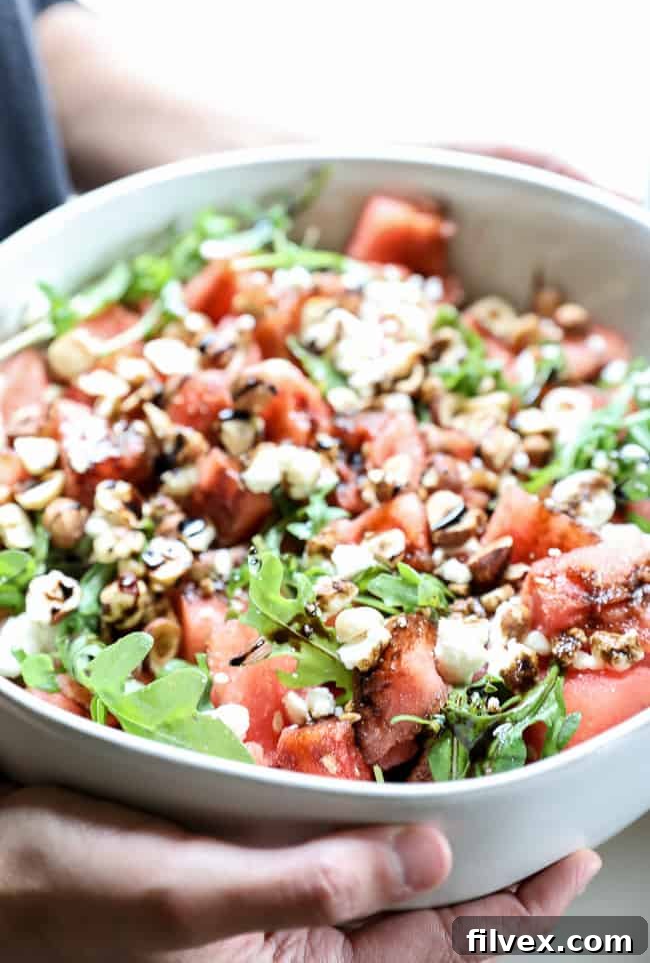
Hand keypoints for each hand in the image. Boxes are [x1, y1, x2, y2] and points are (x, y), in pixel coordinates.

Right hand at [0, 784, 599, 962]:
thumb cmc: (72, 892)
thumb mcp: (190, 900)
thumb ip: (310, 888)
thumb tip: (428, 857)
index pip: (432, 952)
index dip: (509, 914)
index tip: (569, 864)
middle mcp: (292, 954)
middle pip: (419, 919)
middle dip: (487, 876)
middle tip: (550, 829)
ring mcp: (273, 911)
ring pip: (380, 882)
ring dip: (434, 844)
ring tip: (493, 806)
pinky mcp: (250, 869)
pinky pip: (332, 852)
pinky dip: (374, 825)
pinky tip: (396, 796)